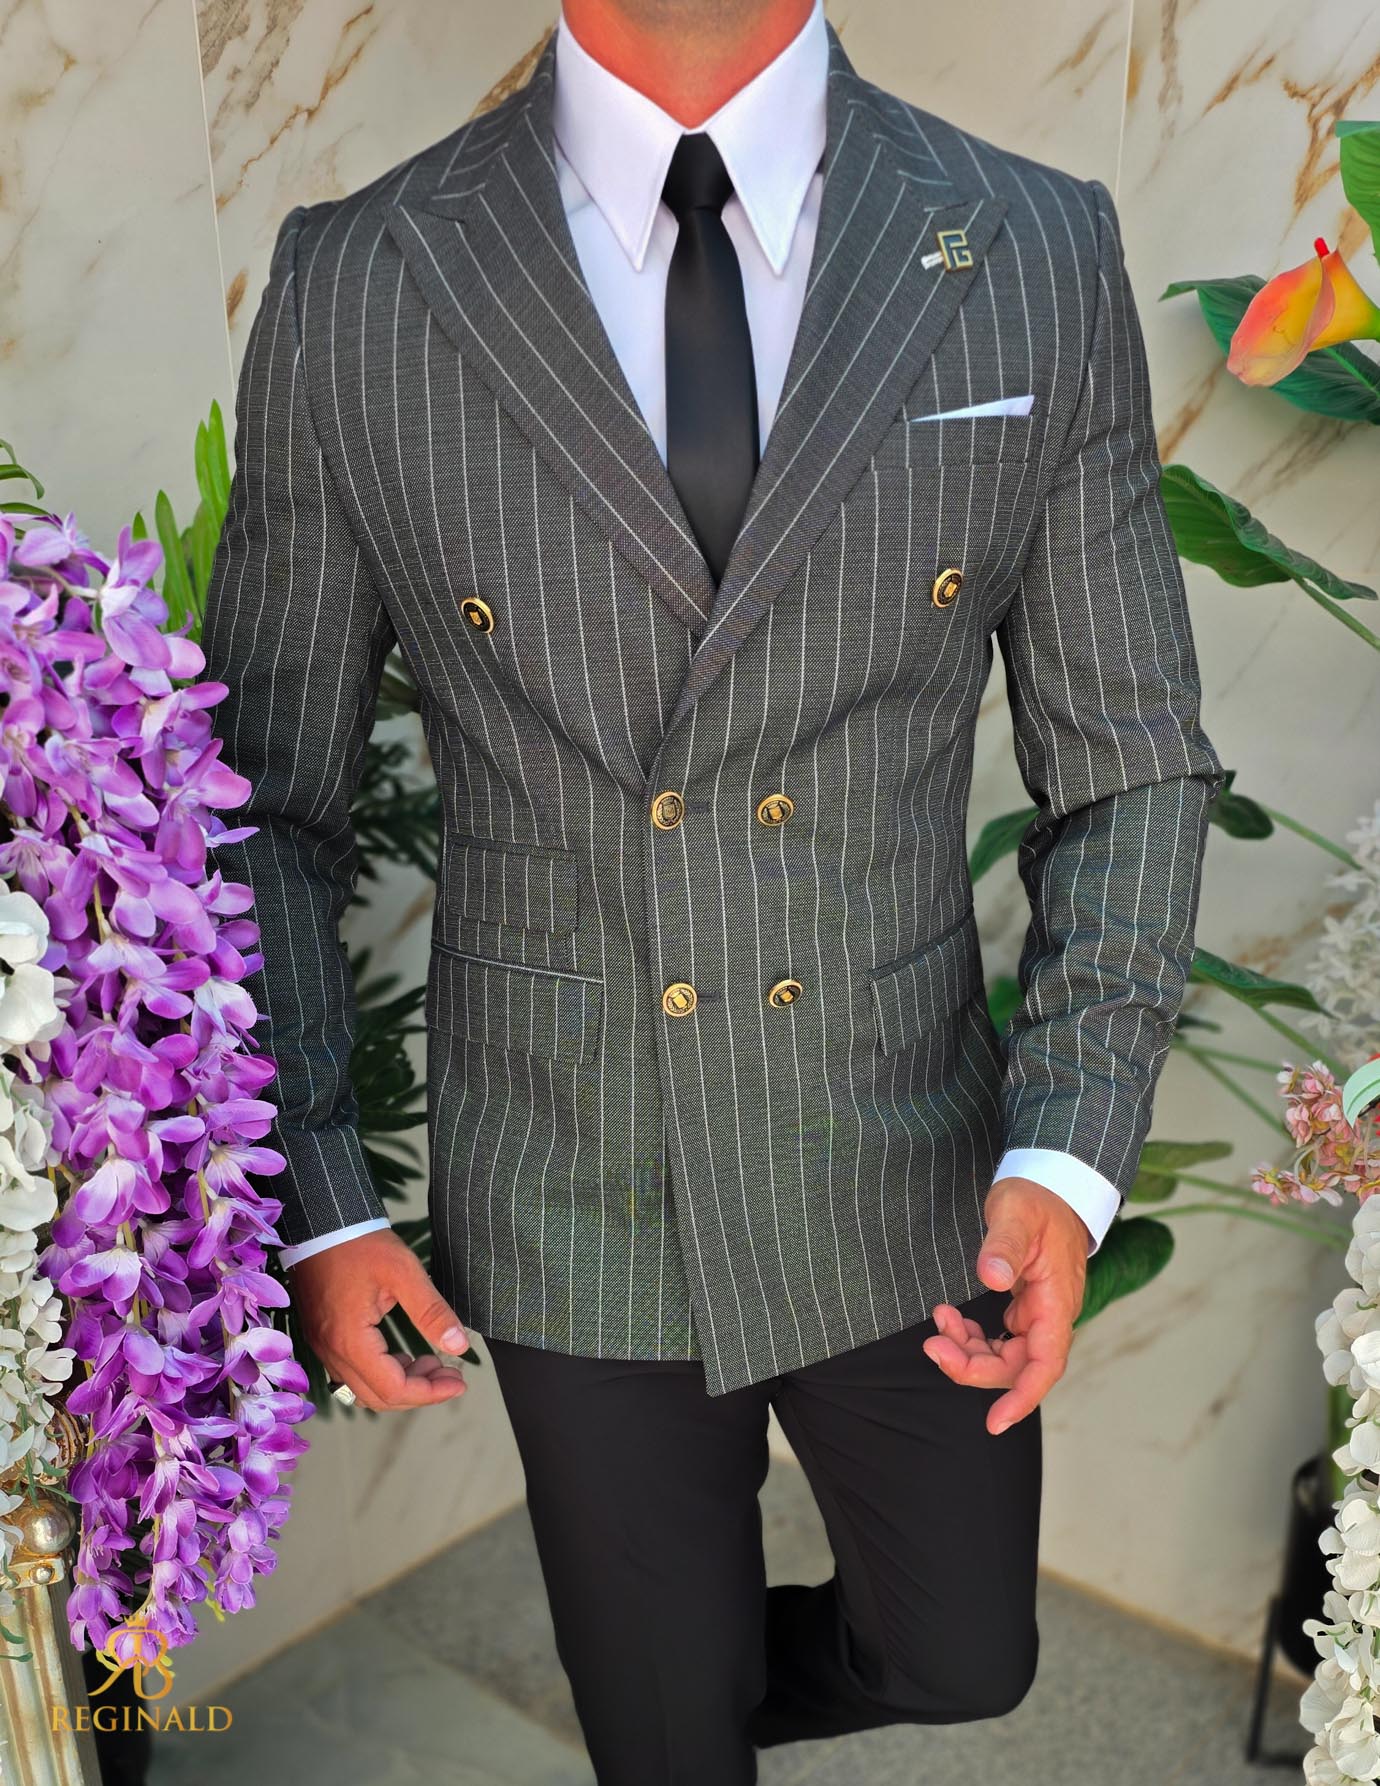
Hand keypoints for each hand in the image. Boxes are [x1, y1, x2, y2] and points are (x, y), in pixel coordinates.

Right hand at [288, 1228, 469, 1412]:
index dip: (430, 1393)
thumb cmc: (360, 1244)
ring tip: (433, 1362)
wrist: (320, 1224)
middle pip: (378, 1397)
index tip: (458, 1381)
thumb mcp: (403, 1272)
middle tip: (451, 1374)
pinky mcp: (323, 1337)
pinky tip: (403, 1354)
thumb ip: (431, 1312)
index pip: (393, 1389)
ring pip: (364, 1388)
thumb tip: (459, 1346)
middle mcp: (331, 1352)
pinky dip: (382, 1372)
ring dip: (401, 1384)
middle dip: (419, 1391)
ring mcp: (324, 1346)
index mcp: (350, 1341)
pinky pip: (352, 1372)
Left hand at [921, 1176, 1089, 1435]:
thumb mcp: (1017, 1213)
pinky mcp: (1023, 1306)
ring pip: (1003, 1356)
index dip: (1022, 1399)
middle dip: (972, 1366)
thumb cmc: (1037, 1198)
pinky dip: (972, 1337)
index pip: (1044, 1365)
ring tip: (939, 1321)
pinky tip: (951, 1320)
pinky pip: (999, 1338)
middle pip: (1015, 1367)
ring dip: (968, 1351)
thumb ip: (1004, 1245)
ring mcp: (1036, 1313)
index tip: (994, 1422)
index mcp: (1056, 1302)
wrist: (1051, 1185)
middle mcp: (1050, 1316)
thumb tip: (993, 1277)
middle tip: (933, 1346)